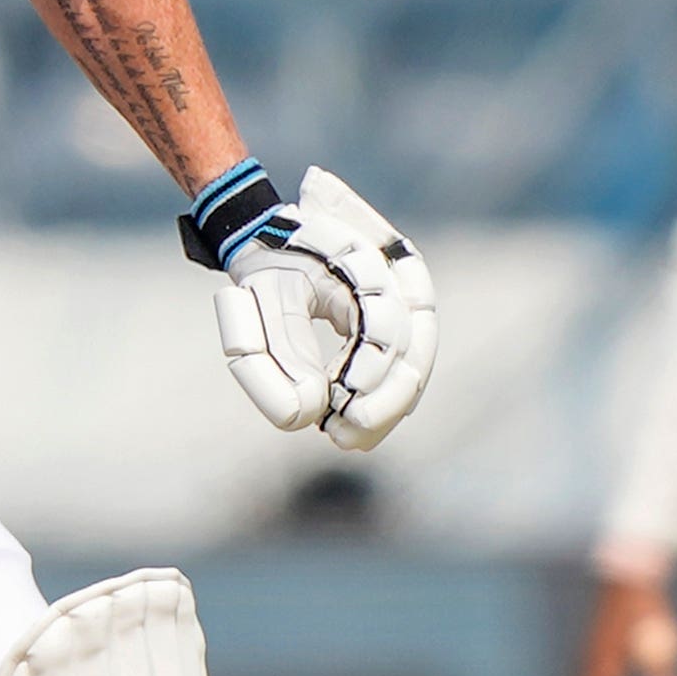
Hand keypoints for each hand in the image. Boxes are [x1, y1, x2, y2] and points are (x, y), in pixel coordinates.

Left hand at [292, 165, 437, 449]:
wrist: (271, 236)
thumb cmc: (266, 266)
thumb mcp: (261, 302)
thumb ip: (277, 355)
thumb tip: (304, 415)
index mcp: (362, 261)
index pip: (386, 321)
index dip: (370, 367)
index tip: (340, 401)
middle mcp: (395, 278)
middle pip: (415, 345)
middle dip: (388, 396)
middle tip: (350, 431)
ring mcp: (401, 300)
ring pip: (415, 361)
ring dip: (389, 406)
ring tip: (351, 439)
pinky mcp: (395, 324)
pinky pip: (404, 366)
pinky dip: (385, 401)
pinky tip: (360, 431)